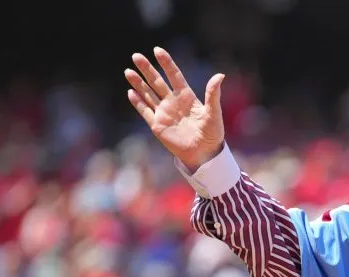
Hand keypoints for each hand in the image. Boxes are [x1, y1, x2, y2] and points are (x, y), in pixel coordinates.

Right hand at [124, 47, 225, 170]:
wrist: (204, 153)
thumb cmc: (212, 133)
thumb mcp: (214, 112)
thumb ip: (213, 94)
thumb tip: (220, 75)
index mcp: (187, 96)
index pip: (174, 75)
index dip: (166, 63)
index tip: (157, 50)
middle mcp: (173, 102)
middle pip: (157, 81)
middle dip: (147, 69)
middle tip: (136, 56)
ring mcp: (164, 113)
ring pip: (148, 94)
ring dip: (138, 83)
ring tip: (128, 71)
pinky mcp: (157, 125)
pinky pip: (145, 111)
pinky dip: (138, 102)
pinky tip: (130, 92)